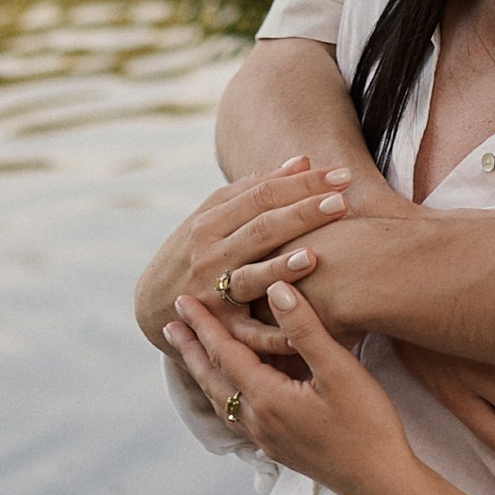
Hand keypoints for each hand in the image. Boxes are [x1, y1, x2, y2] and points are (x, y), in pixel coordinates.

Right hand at [135, 157, 352, 351]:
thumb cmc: (195, 252)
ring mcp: (212, 292)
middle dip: (302, 215)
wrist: (153, 304)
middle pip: (261, 229)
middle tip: (341, 201)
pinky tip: (300, 330)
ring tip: (314, 255)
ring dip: (280, 268)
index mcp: (211, 221)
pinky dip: (273, 332)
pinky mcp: (219, 329)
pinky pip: (250, 333)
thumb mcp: (214, 216)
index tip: (341, 175)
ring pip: (250, 278)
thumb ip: (257, 189)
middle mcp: (210, 254)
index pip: (262, 195)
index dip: (302, 184)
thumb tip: (305, 161)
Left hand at [166, 281, 417, 494]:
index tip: (183, 301)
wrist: (382, 483)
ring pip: (221, 400)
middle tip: (169, 324)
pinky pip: (235, 415)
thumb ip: (304, 329)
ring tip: (191, 355)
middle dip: (191, 349)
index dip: (203, 325)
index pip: (225, 353)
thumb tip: (274, 288)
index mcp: (267, 399)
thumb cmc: (368, 425)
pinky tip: (230, 392)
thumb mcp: (340, 371)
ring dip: (203, 373)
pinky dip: (223, 393)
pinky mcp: (279, 448)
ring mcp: (266, 439)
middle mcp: (257, 421)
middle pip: (212, 379)